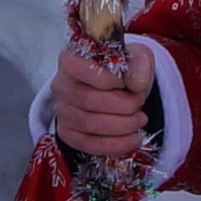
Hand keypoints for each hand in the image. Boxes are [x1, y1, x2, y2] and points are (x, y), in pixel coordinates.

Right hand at [46, 37, 153, 165]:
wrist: (120, 89)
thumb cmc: (122, 70)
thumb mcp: (137, 56)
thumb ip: (140, 63)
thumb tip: (137, 85)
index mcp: (70, 59)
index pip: (76, 68)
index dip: (105, 78)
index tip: (125, 83)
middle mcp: (61, 85)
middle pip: (87, 100)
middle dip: (122, 104)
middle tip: (139, 103)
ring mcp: (62, 111)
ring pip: (88, 124)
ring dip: (122, 125)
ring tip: (139, 119)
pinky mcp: (68, 133)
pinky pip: (88, 144)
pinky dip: (115, 145)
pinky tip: (133, 139)